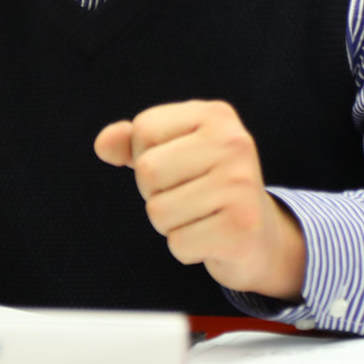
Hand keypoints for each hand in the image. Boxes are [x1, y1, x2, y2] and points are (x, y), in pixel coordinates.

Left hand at [93, 100, 305, 299]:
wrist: (260, 237)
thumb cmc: (207, 188)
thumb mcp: (173, 153)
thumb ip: (133, 143)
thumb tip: (103, 144)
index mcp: (216, 115)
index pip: (143, 129)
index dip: (145, 155)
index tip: (176, 167)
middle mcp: (234, 142)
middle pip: (147, 171)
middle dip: (155, 193)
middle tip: (188, 197)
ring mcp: (241, 184)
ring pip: (158, 212)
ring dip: (170, 224)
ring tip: (201, 217)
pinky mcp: (241, 227)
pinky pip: (178, 243)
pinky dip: (186, 249)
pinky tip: (211, 238)